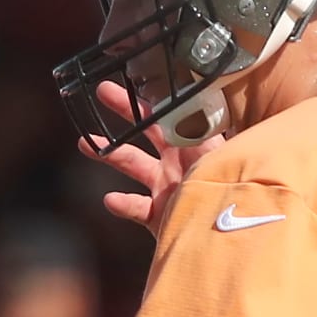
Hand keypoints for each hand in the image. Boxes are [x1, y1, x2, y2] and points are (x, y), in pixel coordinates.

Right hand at [78, 80, 225, 236]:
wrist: (230, 240)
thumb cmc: (231, 195)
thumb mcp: (217, 156)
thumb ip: (202, 132)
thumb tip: (190, 101)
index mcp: (196, 144)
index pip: (173, 113)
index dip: (155, 95)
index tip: (135, 77)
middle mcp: (179, 162)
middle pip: (148, 130)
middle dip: (125, 110)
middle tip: (102, 91)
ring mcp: (166, 188)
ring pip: (132, 164)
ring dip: (109, 154)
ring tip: (85, 143)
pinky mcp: (159, 215)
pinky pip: (135, 207)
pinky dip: (122, 204)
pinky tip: (111, 200)